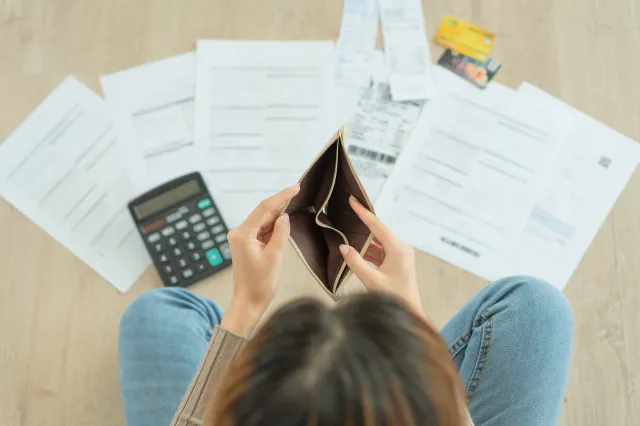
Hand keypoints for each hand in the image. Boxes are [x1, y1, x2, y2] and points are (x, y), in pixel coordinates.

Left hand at [221, 184, 299, 336]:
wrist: (248, 302)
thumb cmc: (261, 283)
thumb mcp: (275, 256)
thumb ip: (281, 233)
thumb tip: (284, 217)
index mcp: (243, 234)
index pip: (264, 208)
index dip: (281, 196)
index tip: (296, 187)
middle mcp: (239, 232)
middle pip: (262, 212)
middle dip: (280, 203)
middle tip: (298, 192)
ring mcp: (241, 238)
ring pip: (262, 221)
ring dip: (277, 216)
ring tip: (294, 205)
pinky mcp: (246, 244)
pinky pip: (261, 230)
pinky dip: (273, 226)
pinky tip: (284, 222)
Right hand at [339, 195, 422, 314]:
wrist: (409, 315)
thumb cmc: (394, 299)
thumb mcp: (371, 280)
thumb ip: (355, 262)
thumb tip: (343, 247)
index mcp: (398, 249)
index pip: (377, 225)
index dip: (363, 212)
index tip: (353, 199)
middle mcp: (402, 249)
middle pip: (379, 231)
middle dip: (363, 223)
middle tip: (348, 211)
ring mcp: (401, 256)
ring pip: (379, 242)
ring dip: (364, 240)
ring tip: (347, 232)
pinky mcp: (398, 263)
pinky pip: (381, 252)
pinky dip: (369, 251)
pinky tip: (356, 251)